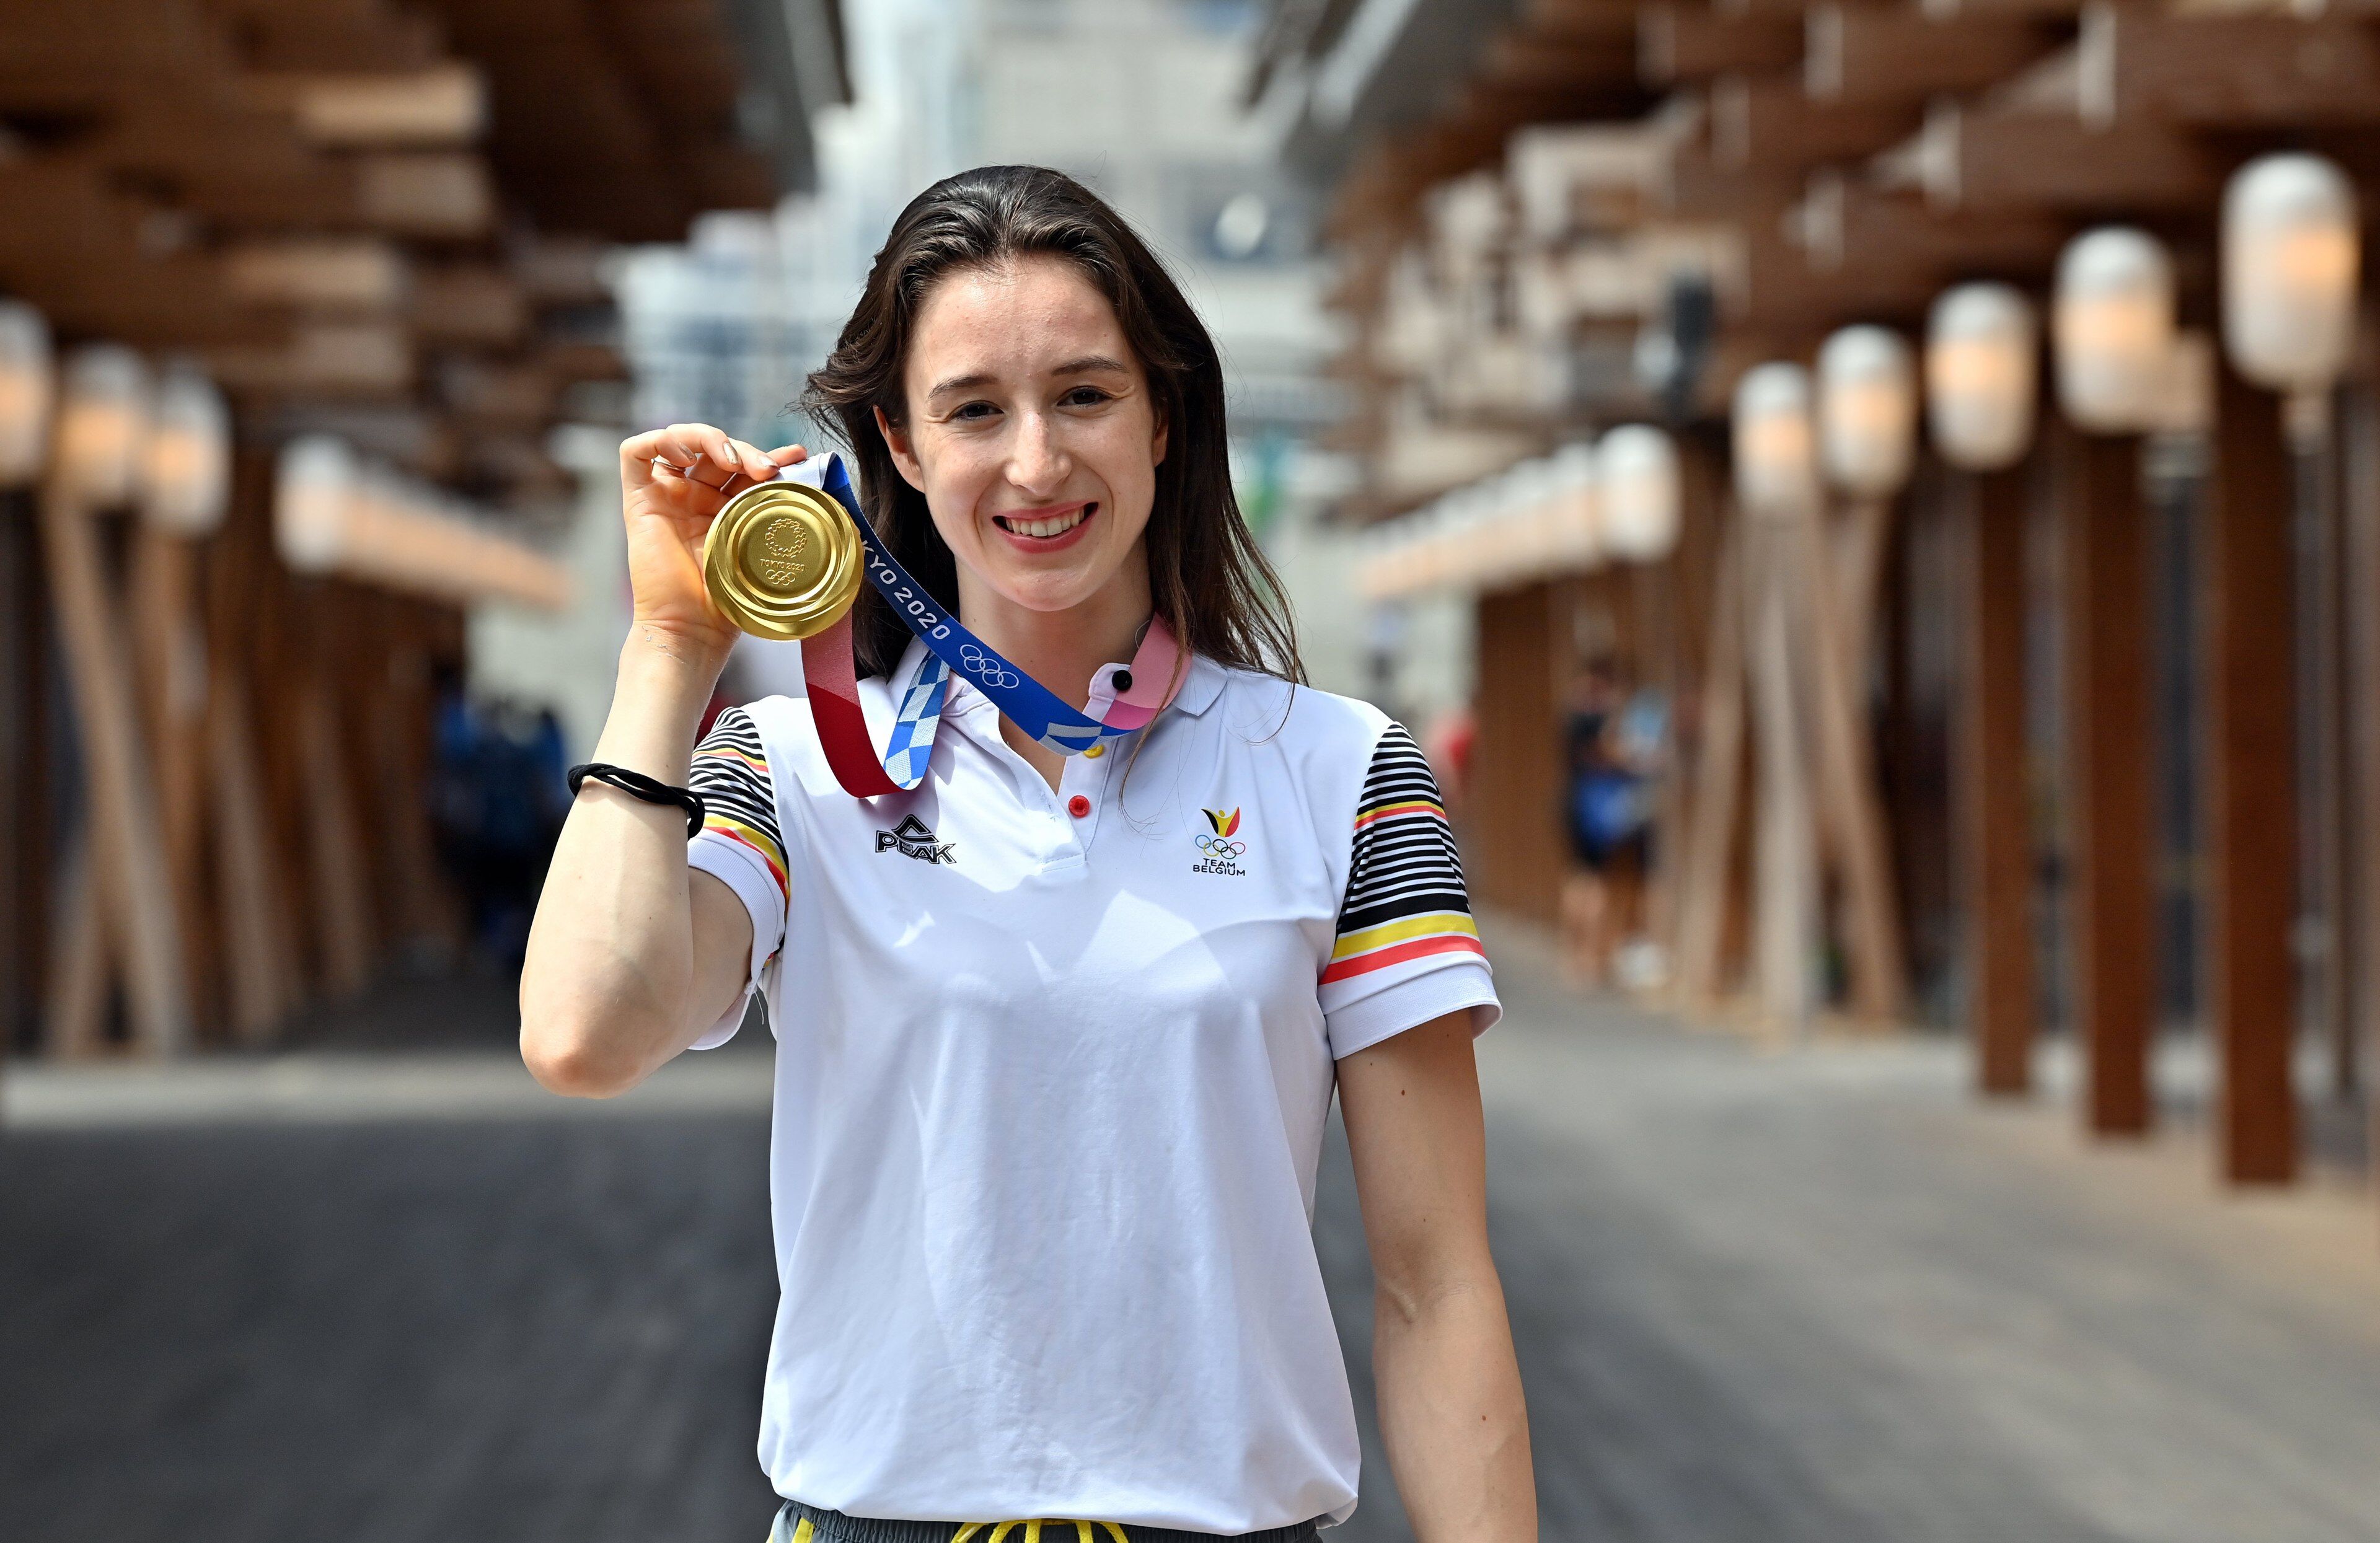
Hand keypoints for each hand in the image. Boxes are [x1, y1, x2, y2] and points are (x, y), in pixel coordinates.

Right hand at [616, 425, 808, 671]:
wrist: (694, 630)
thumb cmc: (730, 604)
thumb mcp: (766, 554)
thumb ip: (788, 527)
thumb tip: (837, 510)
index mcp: (725, 511)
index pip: (745, 467)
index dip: (769, 455)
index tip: (797, 456)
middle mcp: (694, 499)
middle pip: (717, 451)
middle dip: (746, 451)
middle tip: (768, 470)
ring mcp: (666, 498)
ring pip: (681, 440)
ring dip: (711, 439)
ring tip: (734, 461)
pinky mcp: (638, 501)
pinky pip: (636, 452)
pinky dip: (662, 440)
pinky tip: (689, 455)